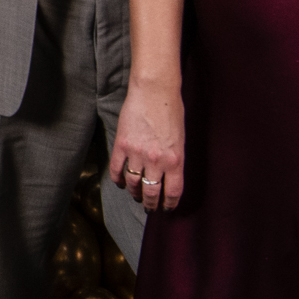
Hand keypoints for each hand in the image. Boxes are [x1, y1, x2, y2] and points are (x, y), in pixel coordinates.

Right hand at [108, 84, 184, 212]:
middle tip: (149, 207)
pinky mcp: (121, 145)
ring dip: (134, 193)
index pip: (173, 192)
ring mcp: (137, 154)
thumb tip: (168, 176)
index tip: (167, 208)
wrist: (154, 90)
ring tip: (136, 194)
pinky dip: (118, 180)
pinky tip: (120, 183)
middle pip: (151, 192)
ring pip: (133, 184)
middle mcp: (156, 161)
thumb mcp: (181, 139)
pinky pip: (117, 170)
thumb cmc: (171, 110)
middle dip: (151, 203)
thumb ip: (174, 159)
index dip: (170, 204)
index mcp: (175, 160)